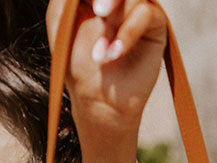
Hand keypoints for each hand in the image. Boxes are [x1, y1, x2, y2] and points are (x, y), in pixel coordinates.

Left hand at [46, 0, 166, 132]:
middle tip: (98, 13)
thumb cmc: (79, 65)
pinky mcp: (155, 25)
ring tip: (101, 53)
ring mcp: (137, 8)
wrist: (100, 100)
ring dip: (113, 25)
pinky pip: (146, 12)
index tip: (91, 9)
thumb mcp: (61, 23)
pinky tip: (115, 54)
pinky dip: (128, 33)